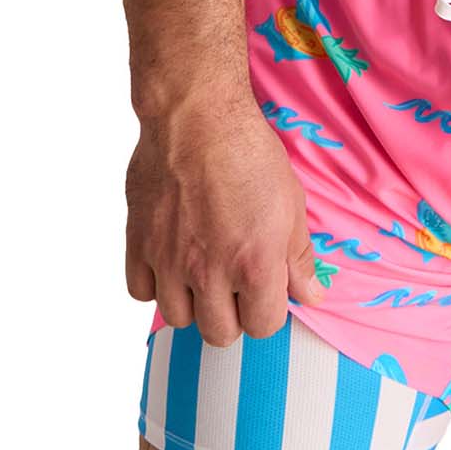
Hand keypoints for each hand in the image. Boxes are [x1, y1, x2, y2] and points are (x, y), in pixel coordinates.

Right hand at [125, 93, 321, 345]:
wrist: (197, 116)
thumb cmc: (250, 153)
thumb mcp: (291, 203)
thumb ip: (299, 258)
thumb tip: (312, 295)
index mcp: (254, 265)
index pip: (263, 327)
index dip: (268, 310)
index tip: (267, 289)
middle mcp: (209, 272)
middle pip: (219, 334)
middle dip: (233, 314)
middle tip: (235, 283)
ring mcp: (169, 260)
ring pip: (178, 319)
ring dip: (193, 302)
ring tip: (203, 271)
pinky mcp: (138, 243)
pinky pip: (141, 292)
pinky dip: (156, 284)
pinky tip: (172, 261)